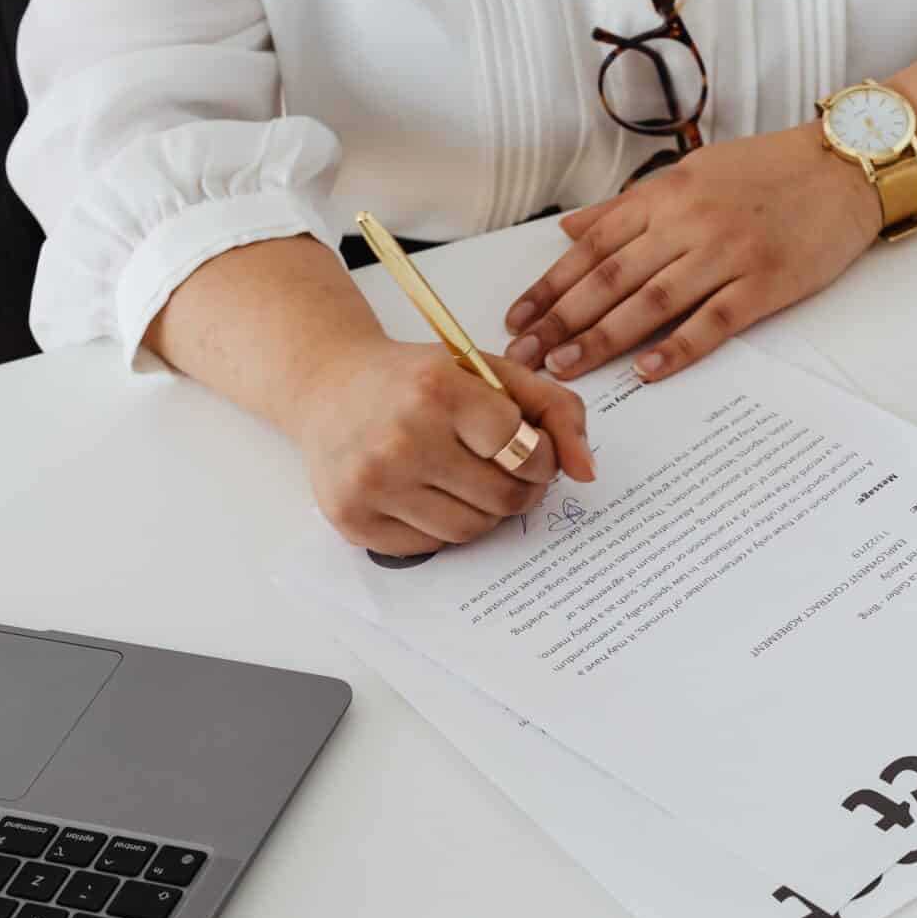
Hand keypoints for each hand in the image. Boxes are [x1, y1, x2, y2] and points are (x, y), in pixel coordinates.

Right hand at [288, 336, 595, 556]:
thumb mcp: (490, 371)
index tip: (532, 449)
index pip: (525, 449)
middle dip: (521, 489)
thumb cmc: (419, 379)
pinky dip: (444, 525)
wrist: (329, 386)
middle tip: (508, 470)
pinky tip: (430, 491)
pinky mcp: (352, 520)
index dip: (543, 456)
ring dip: (485, 511)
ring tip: (468, 478)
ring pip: (471, 530)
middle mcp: (400, 438)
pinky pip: (432, 546)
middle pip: (504, 499)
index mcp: (438, 390)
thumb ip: (554, 410)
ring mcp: (372, 483)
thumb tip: (587, 472)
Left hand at [502, 123, 880, 381]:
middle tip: (523, 356)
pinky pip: (713, 320)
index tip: (518, 318)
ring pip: (652, 301)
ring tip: (566, 368)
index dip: (550, 285)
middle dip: (561, 319)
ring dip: (603, 338)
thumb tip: (570, 229)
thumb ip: (630, 205)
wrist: (844, 166)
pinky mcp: (766, 282)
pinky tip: (646, 372)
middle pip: (611, 278)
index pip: (593, 246)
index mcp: (667, 194)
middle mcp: (690, 222)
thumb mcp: (692, 171)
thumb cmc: (768, 169)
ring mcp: (728, 253)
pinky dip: (677, 347)